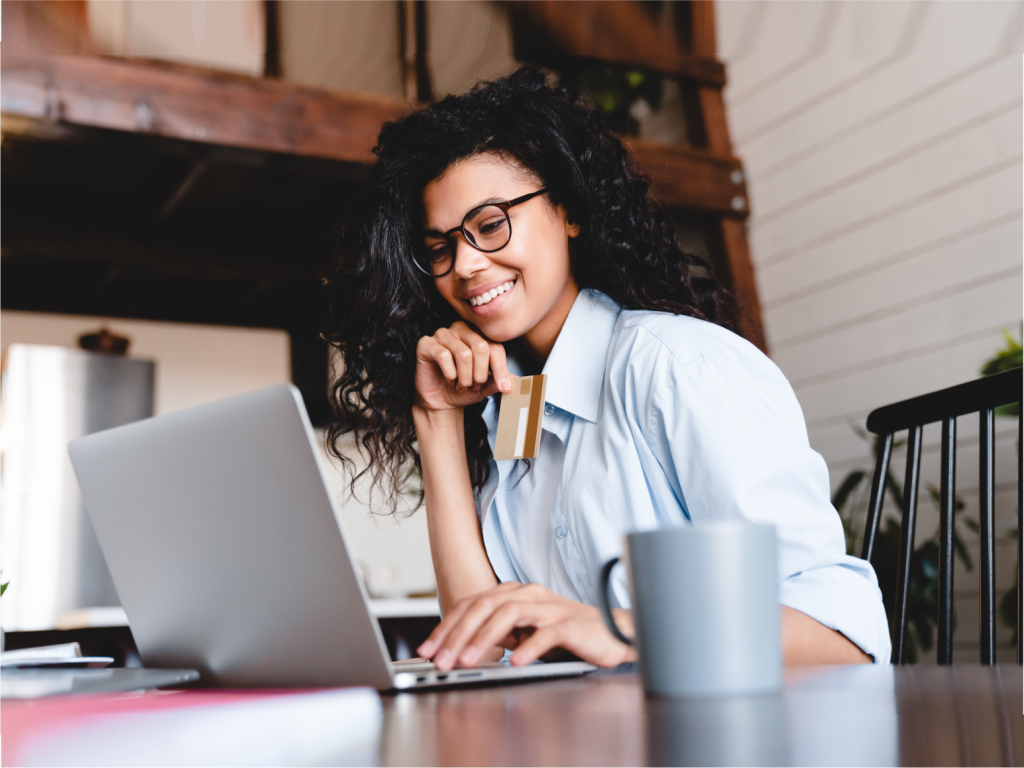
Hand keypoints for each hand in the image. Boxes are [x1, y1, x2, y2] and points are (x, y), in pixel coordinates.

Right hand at [415, 321, 511, 412]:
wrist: (441, 401)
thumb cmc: (463, 389)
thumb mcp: (485, 388)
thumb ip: (498, 381)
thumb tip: (516, 379)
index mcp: (478, 335)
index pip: (495, 346)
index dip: (501, 368)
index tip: (505, 387)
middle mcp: (461, 329)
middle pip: (481, 347)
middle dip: (480, 374)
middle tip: (474, 386)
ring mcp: (442, 334)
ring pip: (463, 353)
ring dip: (465, 377)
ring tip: (461, 385)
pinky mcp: (426, 343)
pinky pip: (443, 355)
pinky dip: (450, 373)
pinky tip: (449, 379)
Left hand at [416, 582, 636, 669]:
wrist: (611, 632)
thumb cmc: (565, 633)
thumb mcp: (523, 632)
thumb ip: (496, 633)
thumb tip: (459, 647)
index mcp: (515, 593)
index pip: (472, 604)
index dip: (446, 626)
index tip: (427, 649)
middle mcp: (529, 594)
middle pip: (485, 606)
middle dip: (458, 634)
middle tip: (441, 660)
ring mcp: (550, 608)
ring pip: (509, 614)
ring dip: (485, 639)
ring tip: (469, 661)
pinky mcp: (571, 625)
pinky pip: (547, 634)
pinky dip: (530, 647)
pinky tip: (516, 662)